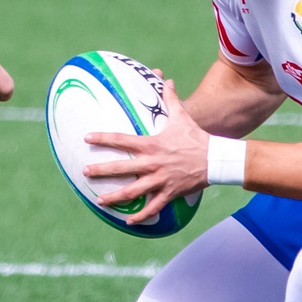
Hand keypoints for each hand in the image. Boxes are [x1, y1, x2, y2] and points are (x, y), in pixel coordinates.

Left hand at [85, 79, 212, 225]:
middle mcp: (152, 163)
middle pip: (122, 168)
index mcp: (151, 144)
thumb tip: (165, 79)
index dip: (103, 138)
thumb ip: (170, 99)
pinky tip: (129, 221)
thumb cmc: (196, 137)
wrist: (216, 159)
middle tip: (85, 172)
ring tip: (99, 200)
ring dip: (115, 197)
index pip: (121, 140)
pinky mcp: (169, 193)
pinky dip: (141, 216)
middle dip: (101, 170)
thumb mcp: (181, 117)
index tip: (86, 138)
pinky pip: (152, 207)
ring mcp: (160, 180)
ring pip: (133, 192)